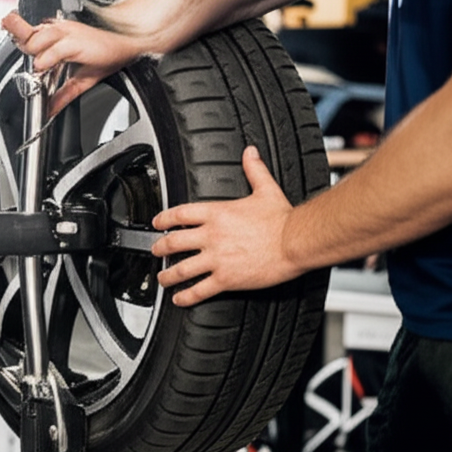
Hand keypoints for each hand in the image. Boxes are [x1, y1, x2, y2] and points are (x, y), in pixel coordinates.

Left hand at [1, 11, 145, 115]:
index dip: (14, 32)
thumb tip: (49, 111)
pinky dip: (45, 61)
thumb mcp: (80, 80)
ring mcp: (66, 34)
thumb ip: (62, 95)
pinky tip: (44, 68)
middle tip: (29, 64)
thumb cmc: (107, 55)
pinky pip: (53, 50)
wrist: (130, 45)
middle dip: (22, 48)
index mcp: (57, 36)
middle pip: (25, 36)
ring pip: (35, 41)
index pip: (27, 33)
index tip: (6, 31)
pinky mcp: (76, 41)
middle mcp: (59, 31)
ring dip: (33, 56)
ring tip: (40, 68)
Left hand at [151, 146, 305, 306]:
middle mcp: (212, 236)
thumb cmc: (283, 219)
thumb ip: (254, 170)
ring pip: (182, 269)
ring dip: (168, 275)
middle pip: (174, 242)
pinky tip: (180, 299)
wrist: (296, 242)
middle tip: (155, 251)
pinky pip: (200, 290)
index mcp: (218, 213)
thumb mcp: (266, 189)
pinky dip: (186, 296)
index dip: (164, 218)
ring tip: (162, 279)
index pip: (180, 214)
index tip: (157, 222)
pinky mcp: (226, 279)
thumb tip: (250, 152)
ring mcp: (217, 258)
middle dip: (159, 248)